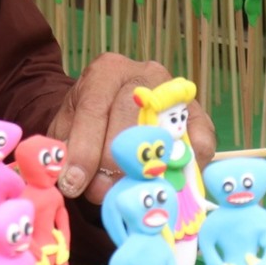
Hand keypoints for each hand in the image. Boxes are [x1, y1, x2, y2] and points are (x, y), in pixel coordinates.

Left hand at [48, 53, 211, 202]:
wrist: (118, 106)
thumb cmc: (90, 120)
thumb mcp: (68, 125)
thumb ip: (67, 148)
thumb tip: (71, 177)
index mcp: (106, 71)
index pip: (94, 108)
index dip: (83, 150)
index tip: (74, 183)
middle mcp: (143, 74)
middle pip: (130, 117)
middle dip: (113, 162)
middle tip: (101, 192)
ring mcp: (175, 93)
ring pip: (164, 131)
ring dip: (147, 170)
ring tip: (130, 193)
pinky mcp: (198, 114)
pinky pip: (199, 142)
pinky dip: (185, 168)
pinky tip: (166, 186)